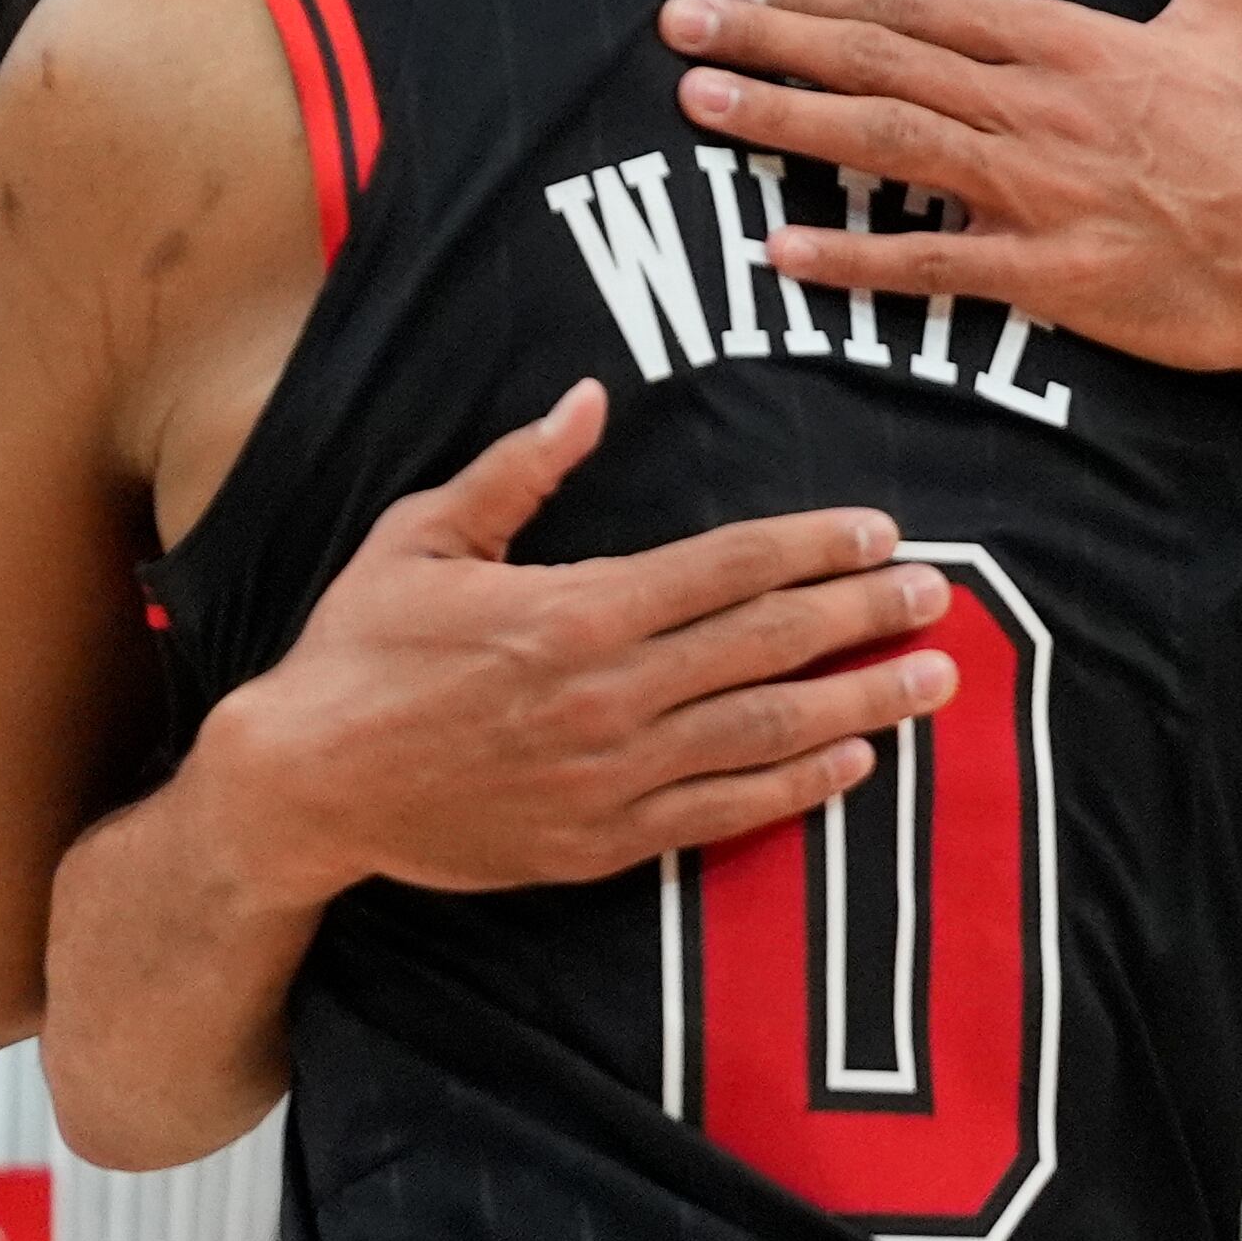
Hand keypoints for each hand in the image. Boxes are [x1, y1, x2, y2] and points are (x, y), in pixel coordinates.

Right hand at [193, 380, 958, 902]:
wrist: (304, 786)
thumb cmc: (360, 649)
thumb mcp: (422, 536)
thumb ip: (517, 469)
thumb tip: (591, 398)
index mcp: (575, 612)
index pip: (725, 569)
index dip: (810, 548)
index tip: (878, 532)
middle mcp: (608, 694)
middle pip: (766, 646)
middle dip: (862, 617)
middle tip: (937, 598)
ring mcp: (611, 776)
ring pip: (763, 732)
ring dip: (859, 704)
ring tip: (931, 682)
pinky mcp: (601, 842)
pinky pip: (722, 813)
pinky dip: (796, 788)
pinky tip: (855, 765)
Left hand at [660, 0, 1241, 380]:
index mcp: (1070, 39)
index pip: (920, 6)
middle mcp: (1039, 106)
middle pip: (881, 61)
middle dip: (772, 41)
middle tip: (680, 28)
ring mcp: (1039, 193)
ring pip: (889, 144)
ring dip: (788, 123)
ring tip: (703, 105)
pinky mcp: (1049, 277)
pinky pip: (932, 264)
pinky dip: (855, 257)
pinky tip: (782, 248)